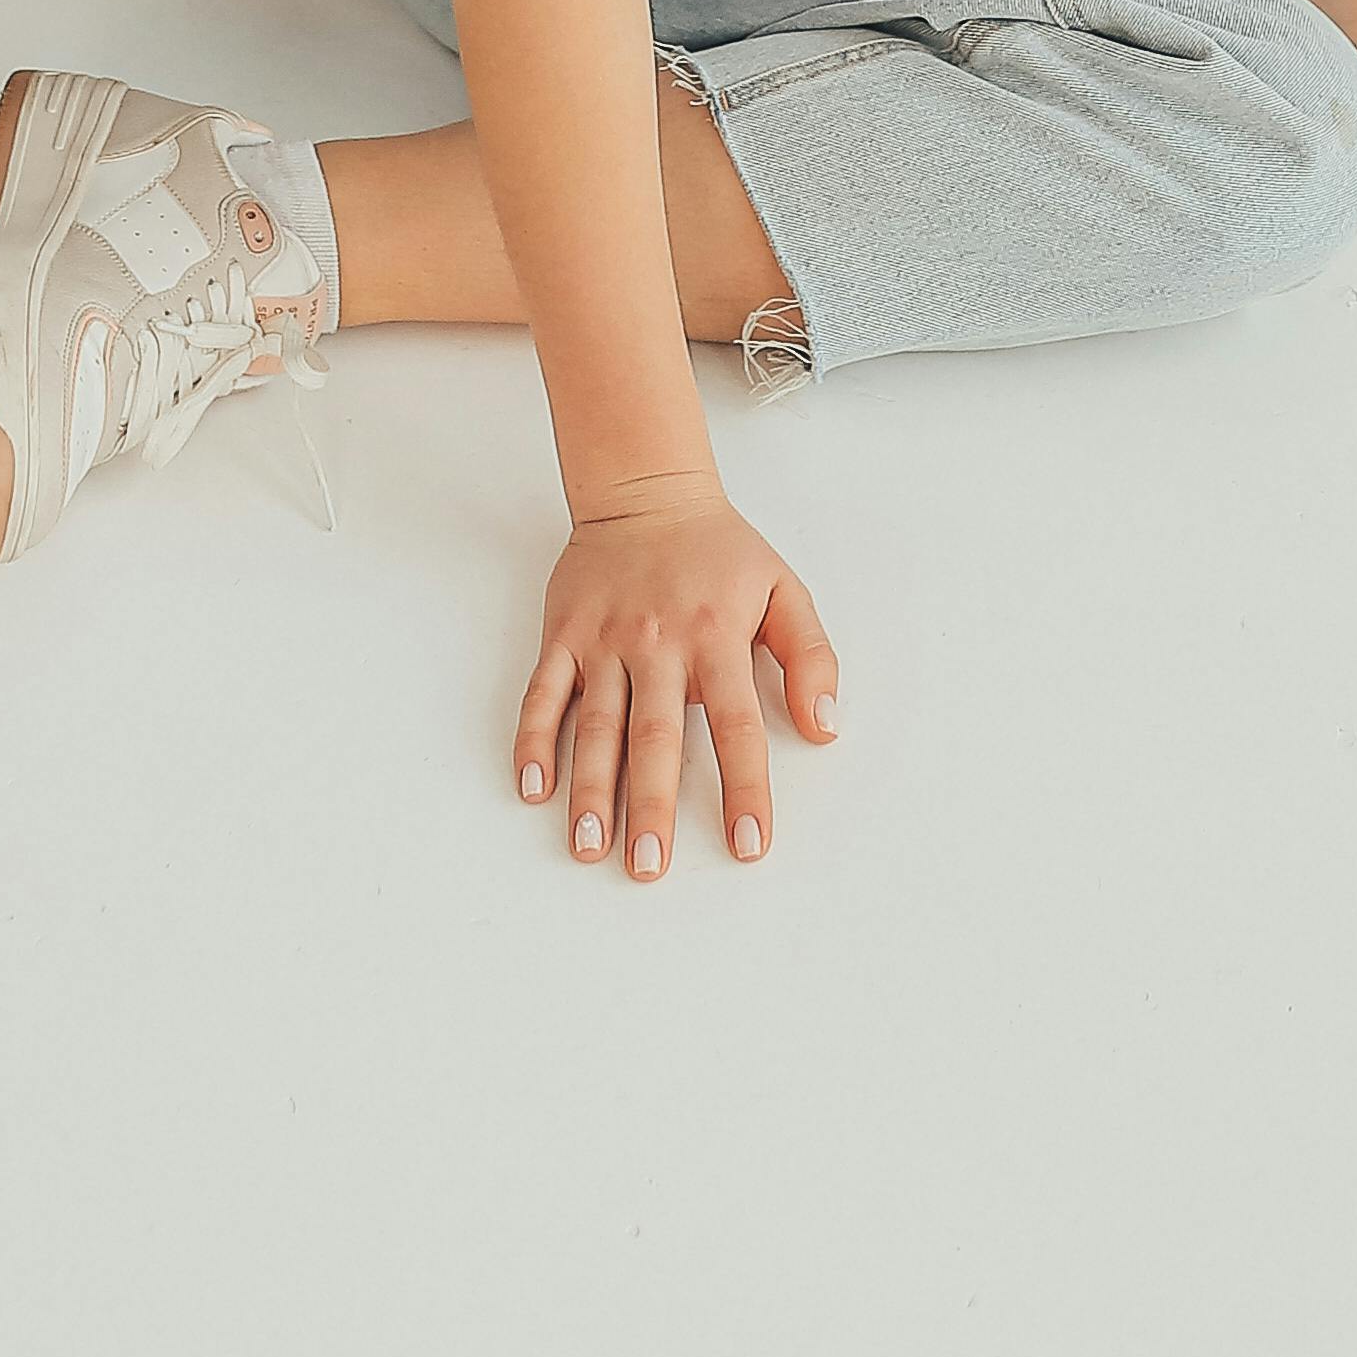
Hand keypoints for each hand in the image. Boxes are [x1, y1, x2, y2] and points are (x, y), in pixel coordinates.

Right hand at [515, 479, 839, 879]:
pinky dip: (533, 739)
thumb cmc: (719, 552)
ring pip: (594, 724)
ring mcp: (604, 641)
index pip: (737, 725)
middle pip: (654, 736)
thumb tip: (824, 725)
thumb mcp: (784, 590)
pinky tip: (532, 785)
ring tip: (588, 846)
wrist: (644, 489)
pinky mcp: (563, 635)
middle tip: (648, 867)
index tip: (747, 844)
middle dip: (651, 806)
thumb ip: (811, 657)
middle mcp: (657, 644)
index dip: (744, 788)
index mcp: (716, 637)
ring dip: (589, 788)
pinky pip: (543, 693)